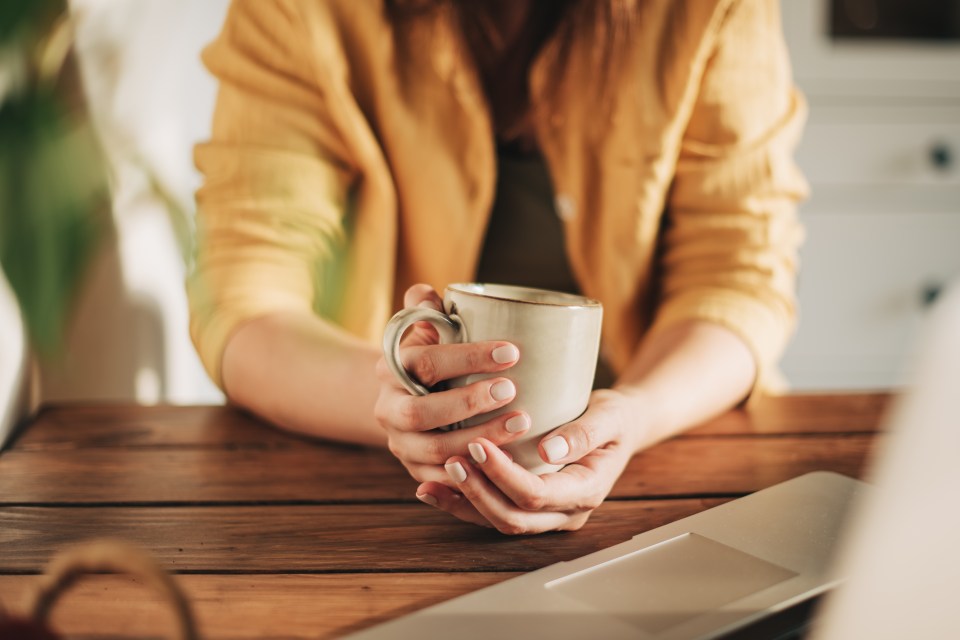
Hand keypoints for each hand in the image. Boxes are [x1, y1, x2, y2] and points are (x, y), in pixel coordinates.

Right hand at [374, 284, 532, 485]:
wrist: (406, 399)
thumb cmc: (431, 357)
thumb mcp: (426, 330)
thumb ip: (427, 310)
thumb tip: (426, 293)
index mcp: (391, 368)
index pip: (425, 362)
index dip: (467, 357)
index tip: (510, 352)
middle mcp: (388, 408)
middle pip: (421, 412)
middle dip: (468, 403)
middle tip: (511, 390)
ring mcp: (400, 443)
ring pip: (435, 450)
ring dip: (479, 438)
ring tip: (521, 424)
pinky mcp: (417, 471)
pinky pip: (442, 480)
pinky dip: (473, 474)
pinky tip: (506, 463)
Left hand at [413, 388, 645, 533]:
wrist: (619, 427)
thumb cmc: (614, 418)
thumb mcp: (609, 416)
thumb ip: (584, 433)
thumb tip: (550, 451)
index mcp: (586, 491)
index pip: (537, 495)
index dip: (504, 475)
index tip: (479, 444)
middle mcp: (565, 512)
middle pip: (513, 517)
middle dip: (479, 491)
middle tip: (452, 459)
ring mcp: (547, 515)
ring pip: (498, 521)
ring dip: (465, 502)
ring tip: (434, 478)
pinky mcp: (528, 507)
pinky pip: (492, 513)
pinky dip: (462, 503)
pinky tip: (434, 489)